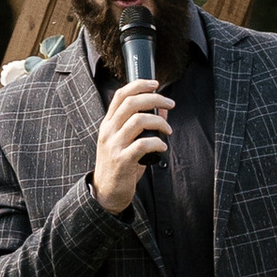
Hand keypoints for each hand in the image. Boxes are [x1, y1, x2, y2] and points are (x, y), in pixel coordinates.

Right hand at [93, 79, 170, 215]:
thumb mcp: (126, 142)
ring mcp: (114, 145)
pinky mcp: (122, 160)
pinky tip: (162, 147)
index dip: (139, 85)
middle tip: (170, 103)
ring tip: (168, 130)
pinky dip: (157, 143)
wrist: (106, 192)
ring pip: (138, 120)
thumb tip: (163, 108)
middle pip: (131, 103)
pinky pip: (143, 144)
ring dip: (159, 122)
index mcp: (108, 124)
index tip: (155, 84)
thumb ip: (142, 125)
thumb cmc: (119, 166)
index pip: (121, 95)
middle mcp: (109, 131)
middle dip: (155, 98)